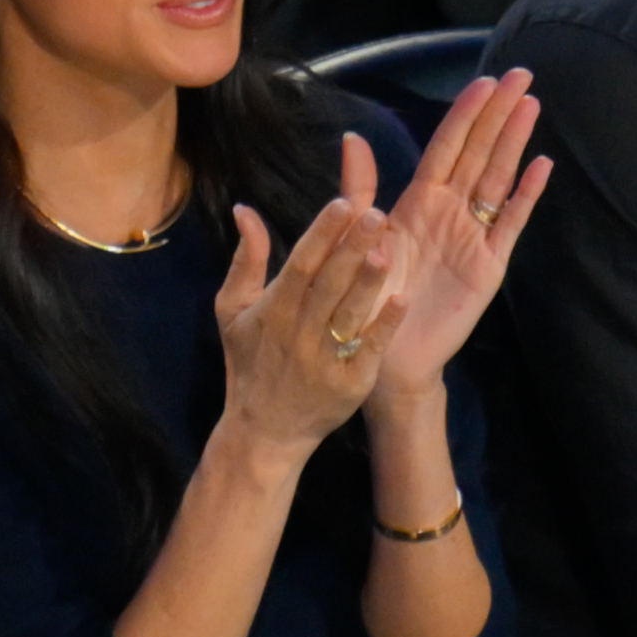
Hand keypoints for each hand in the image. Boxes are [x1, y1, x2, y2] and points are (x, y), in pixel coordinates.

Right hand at [215, 191, 403, 460]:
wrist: (264, 432)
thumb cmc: (249, 364)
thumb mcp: (233, 311)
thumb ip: (246, 260)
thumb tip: (245, 210)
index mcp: (273, 310)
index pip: (301, 263)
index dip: (322, 233)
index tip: (343, 203)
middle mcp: (299, 331)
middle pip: (329, 283)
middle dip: (351, 247)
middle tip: (375, 213)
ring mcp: (325, 359)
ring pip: (350, 313)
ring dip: (369, 282)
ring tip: (389, 249)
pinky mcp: (349, 384)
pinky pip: (369, 350)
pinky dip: (384, 326)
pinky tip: (402, 301)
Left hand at [366, 71, 552, 401]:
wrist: (387, 356)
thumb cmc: (369, 298)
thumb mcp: (359, 236)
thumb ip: (360, 188)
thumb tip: (353, 137)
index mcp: (419, 201)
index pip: (447, 146)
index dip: (466, 113)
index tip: (486, 80)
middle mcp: (450, 213)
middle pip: (479, 152)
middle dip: (499, 113)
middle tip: (522, 74)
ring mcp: (473, 237)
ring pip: (497, 178)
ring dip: (515, 142)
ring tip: (532, 105)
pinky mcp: (488, 265)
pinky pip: (510, 223)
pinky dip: (525, 195)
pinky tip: (541, 166)